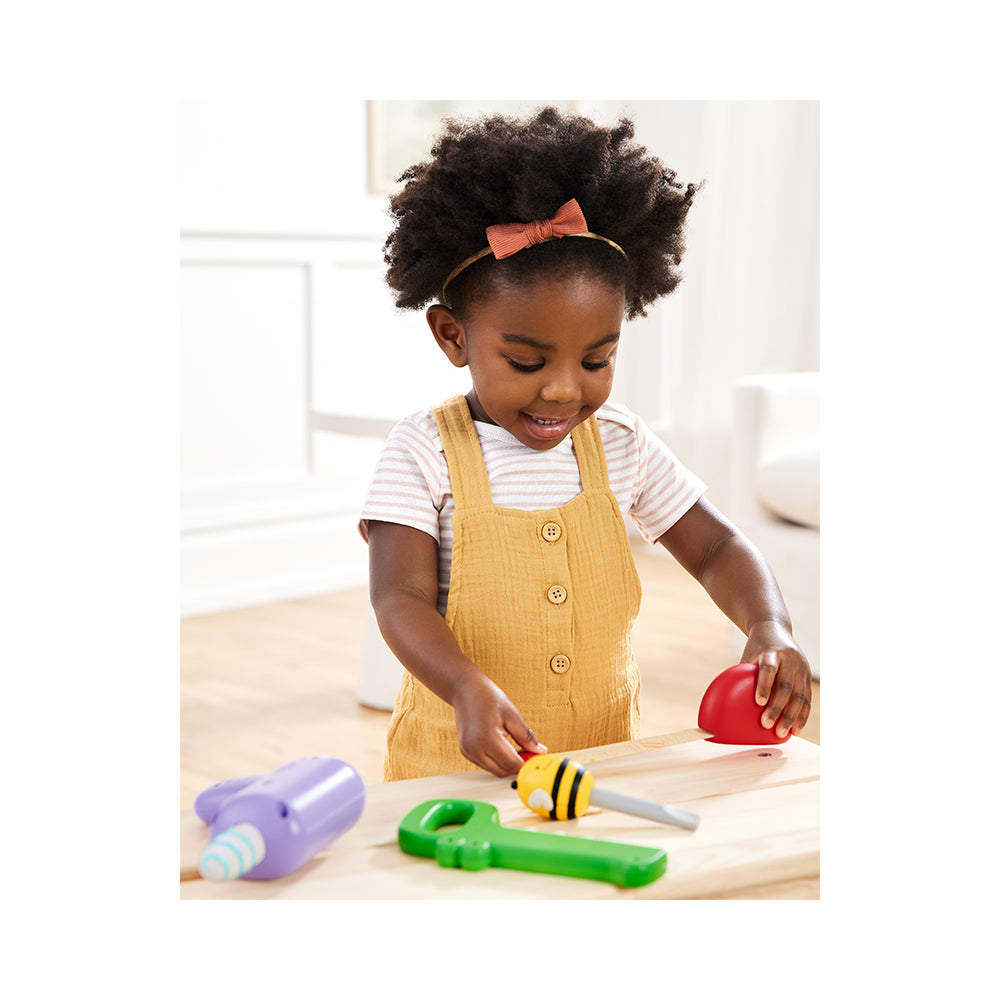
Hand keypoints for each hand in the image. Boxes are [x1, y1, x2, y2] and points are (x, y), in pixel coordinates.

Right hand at [451, 673, 547, 776]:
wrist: (465, 689)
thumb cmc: (486, 696)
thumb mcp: (511, 714)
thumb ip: (526, 736)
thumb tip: (539, 751)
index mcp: (485, 739)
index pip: (512, 764)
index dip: (527, 763)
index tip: (536, 758)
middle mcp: (473, 749)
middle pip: (502, 771)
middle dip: (517, 765)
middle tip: (528, 752)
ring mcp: (467, 752)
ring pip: (494, 770)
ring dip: (506, 763)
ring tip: (514, 745)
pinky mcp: (465, 752)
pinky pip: (486, 764)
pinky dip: (497, 760)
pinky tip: (502, 746)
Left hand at [742, 621, 811, 737]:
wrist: (775, 629)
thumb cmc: (756, 647)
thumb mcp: (749, 655)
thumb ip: (743, 674)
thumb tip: (726, 700)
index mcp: (772, 652)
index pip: (769, 668)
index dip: (765, 685)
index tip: (758, 702)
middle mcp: (789, 659)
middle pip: (785, 685)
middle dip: (778, 707)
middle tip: (767, 725)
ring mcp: (801, 667)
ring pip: (799, 694)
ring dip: (792, 716)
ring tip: (783, 733)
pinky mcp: (807, 675)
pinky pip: (807, 698)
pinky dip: (802, 714)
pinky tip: (796, 729)